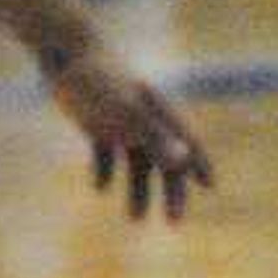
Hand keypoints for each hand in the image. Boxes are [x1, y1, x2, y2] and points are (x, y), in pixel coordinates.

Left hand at [46, 37, 214, 221]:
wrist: (67, 54)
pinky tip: (99, 186)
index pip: (186, 141)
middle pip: (163, 158)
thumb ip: (157, 139)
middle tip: (174, 223)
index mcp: (157, 111)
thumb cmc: (102, 84)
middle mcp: (142, 116)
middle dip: (171, 190)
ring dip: (137, 189)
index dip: (198, 163)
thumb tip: (184, 161)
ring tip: (135, 219)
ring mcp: (118, 118)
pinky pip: (105, 151)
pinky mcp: (94, 120)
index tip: (210, 186)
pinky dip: (105, 169)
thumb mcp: (129, 116)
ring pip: (135, 160)